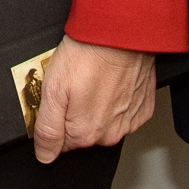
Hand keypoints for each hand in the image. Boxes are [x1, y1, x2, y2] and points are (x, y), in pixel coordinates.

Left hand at [31, 38, 154, 163]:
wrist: (122, 33)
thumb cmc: (87, 54)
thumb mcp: (52, 89)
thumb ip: (47, 128)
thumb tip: (45, 155)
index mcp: (84, 133)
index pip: (62, 141)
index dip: (56, 118)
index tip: (59, 97)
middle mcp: (109, 134)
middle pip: (83, 132)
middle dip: (75, 111)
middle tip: (75, 84)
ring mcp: (129, 122)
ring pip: (104, 122)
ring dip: (97, 104)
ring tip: (93, 78)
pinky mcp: (143, 108)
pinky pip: (124, 112)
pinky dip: (117, 99)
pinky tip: (110, 81)